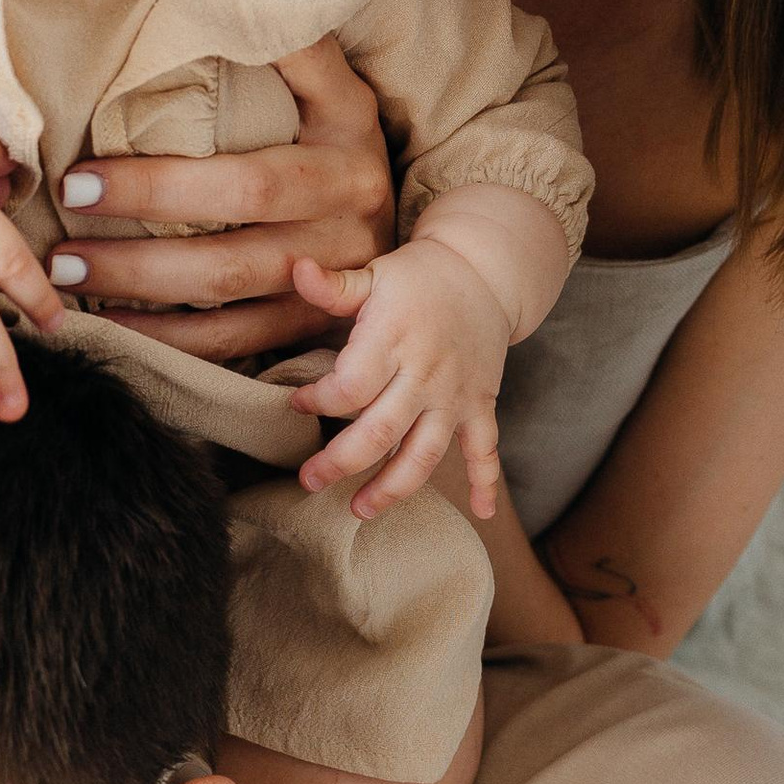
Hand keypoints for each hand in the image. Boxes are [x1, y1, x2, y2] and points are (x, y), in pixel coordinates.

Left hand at [35, 40, 396, 362]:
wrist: (416, 229)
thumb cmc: (337, 132)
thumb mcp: (332, 77)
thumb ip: (288, 37)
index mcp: (346, 144)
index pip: (249, 176)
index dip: (161, 186)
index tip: (81, 176)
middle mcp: (348, 217)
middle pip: (233, 246)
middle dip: (138, 250)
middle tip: (60, 242)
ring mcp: (334, 278)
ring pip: (227, 299)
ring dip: (141, 295)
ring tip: (69, 280)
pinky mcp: (315, 326)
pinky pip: (234, 343)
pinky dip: (171, 340)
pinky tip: (117, 326)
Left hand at [287, 238, 511, 519]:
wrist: (483, 272)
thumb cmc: (418, 278)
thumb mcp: (375, 274)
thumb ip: (334, 286)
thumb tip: (296, 269)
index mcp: (394, 339)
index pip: (350, 386)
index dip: (318, 401)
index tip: (297, 403)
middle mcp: (426, 373)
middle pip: (381, 430)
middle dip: (341, 462)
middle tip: (309, 481)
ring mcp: (456, 394)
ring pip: (425, 452)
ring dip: (394, 488)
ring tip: (360, 510)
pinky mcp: (480, 405)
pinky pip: (486, 449)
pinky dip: (487, 482)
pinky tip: (482, 513)